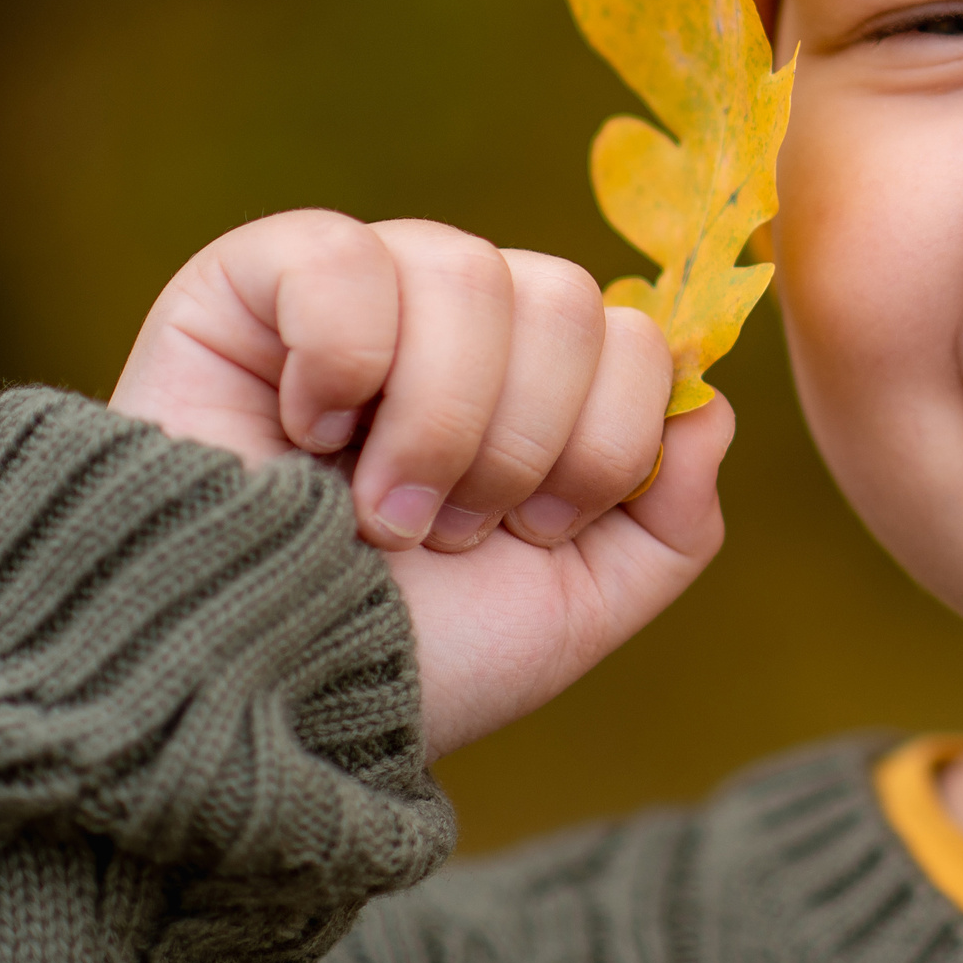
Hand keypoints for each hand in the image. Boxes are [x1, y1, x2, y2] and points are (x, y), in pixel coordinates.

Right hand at [110, 209, 728, 758]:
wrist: (259, 707)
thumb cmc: (410, 660)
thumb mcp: (578, 606)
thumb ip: (673, 513)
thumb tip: (710, 404)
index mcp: (538, 382)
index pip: (638, 337)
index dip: (605, 444)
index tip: (532, 532)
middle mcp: (459, 322)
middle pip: (565, 298)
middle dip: (519, 444)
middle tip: (441, 530)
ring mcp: (361, 289)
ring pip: (470, 273)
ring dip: (434, 423)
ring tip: (375, 510)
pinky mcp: (252, 279)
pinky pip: (344, 255)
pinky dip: (339, 363)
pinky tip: (303, 431)